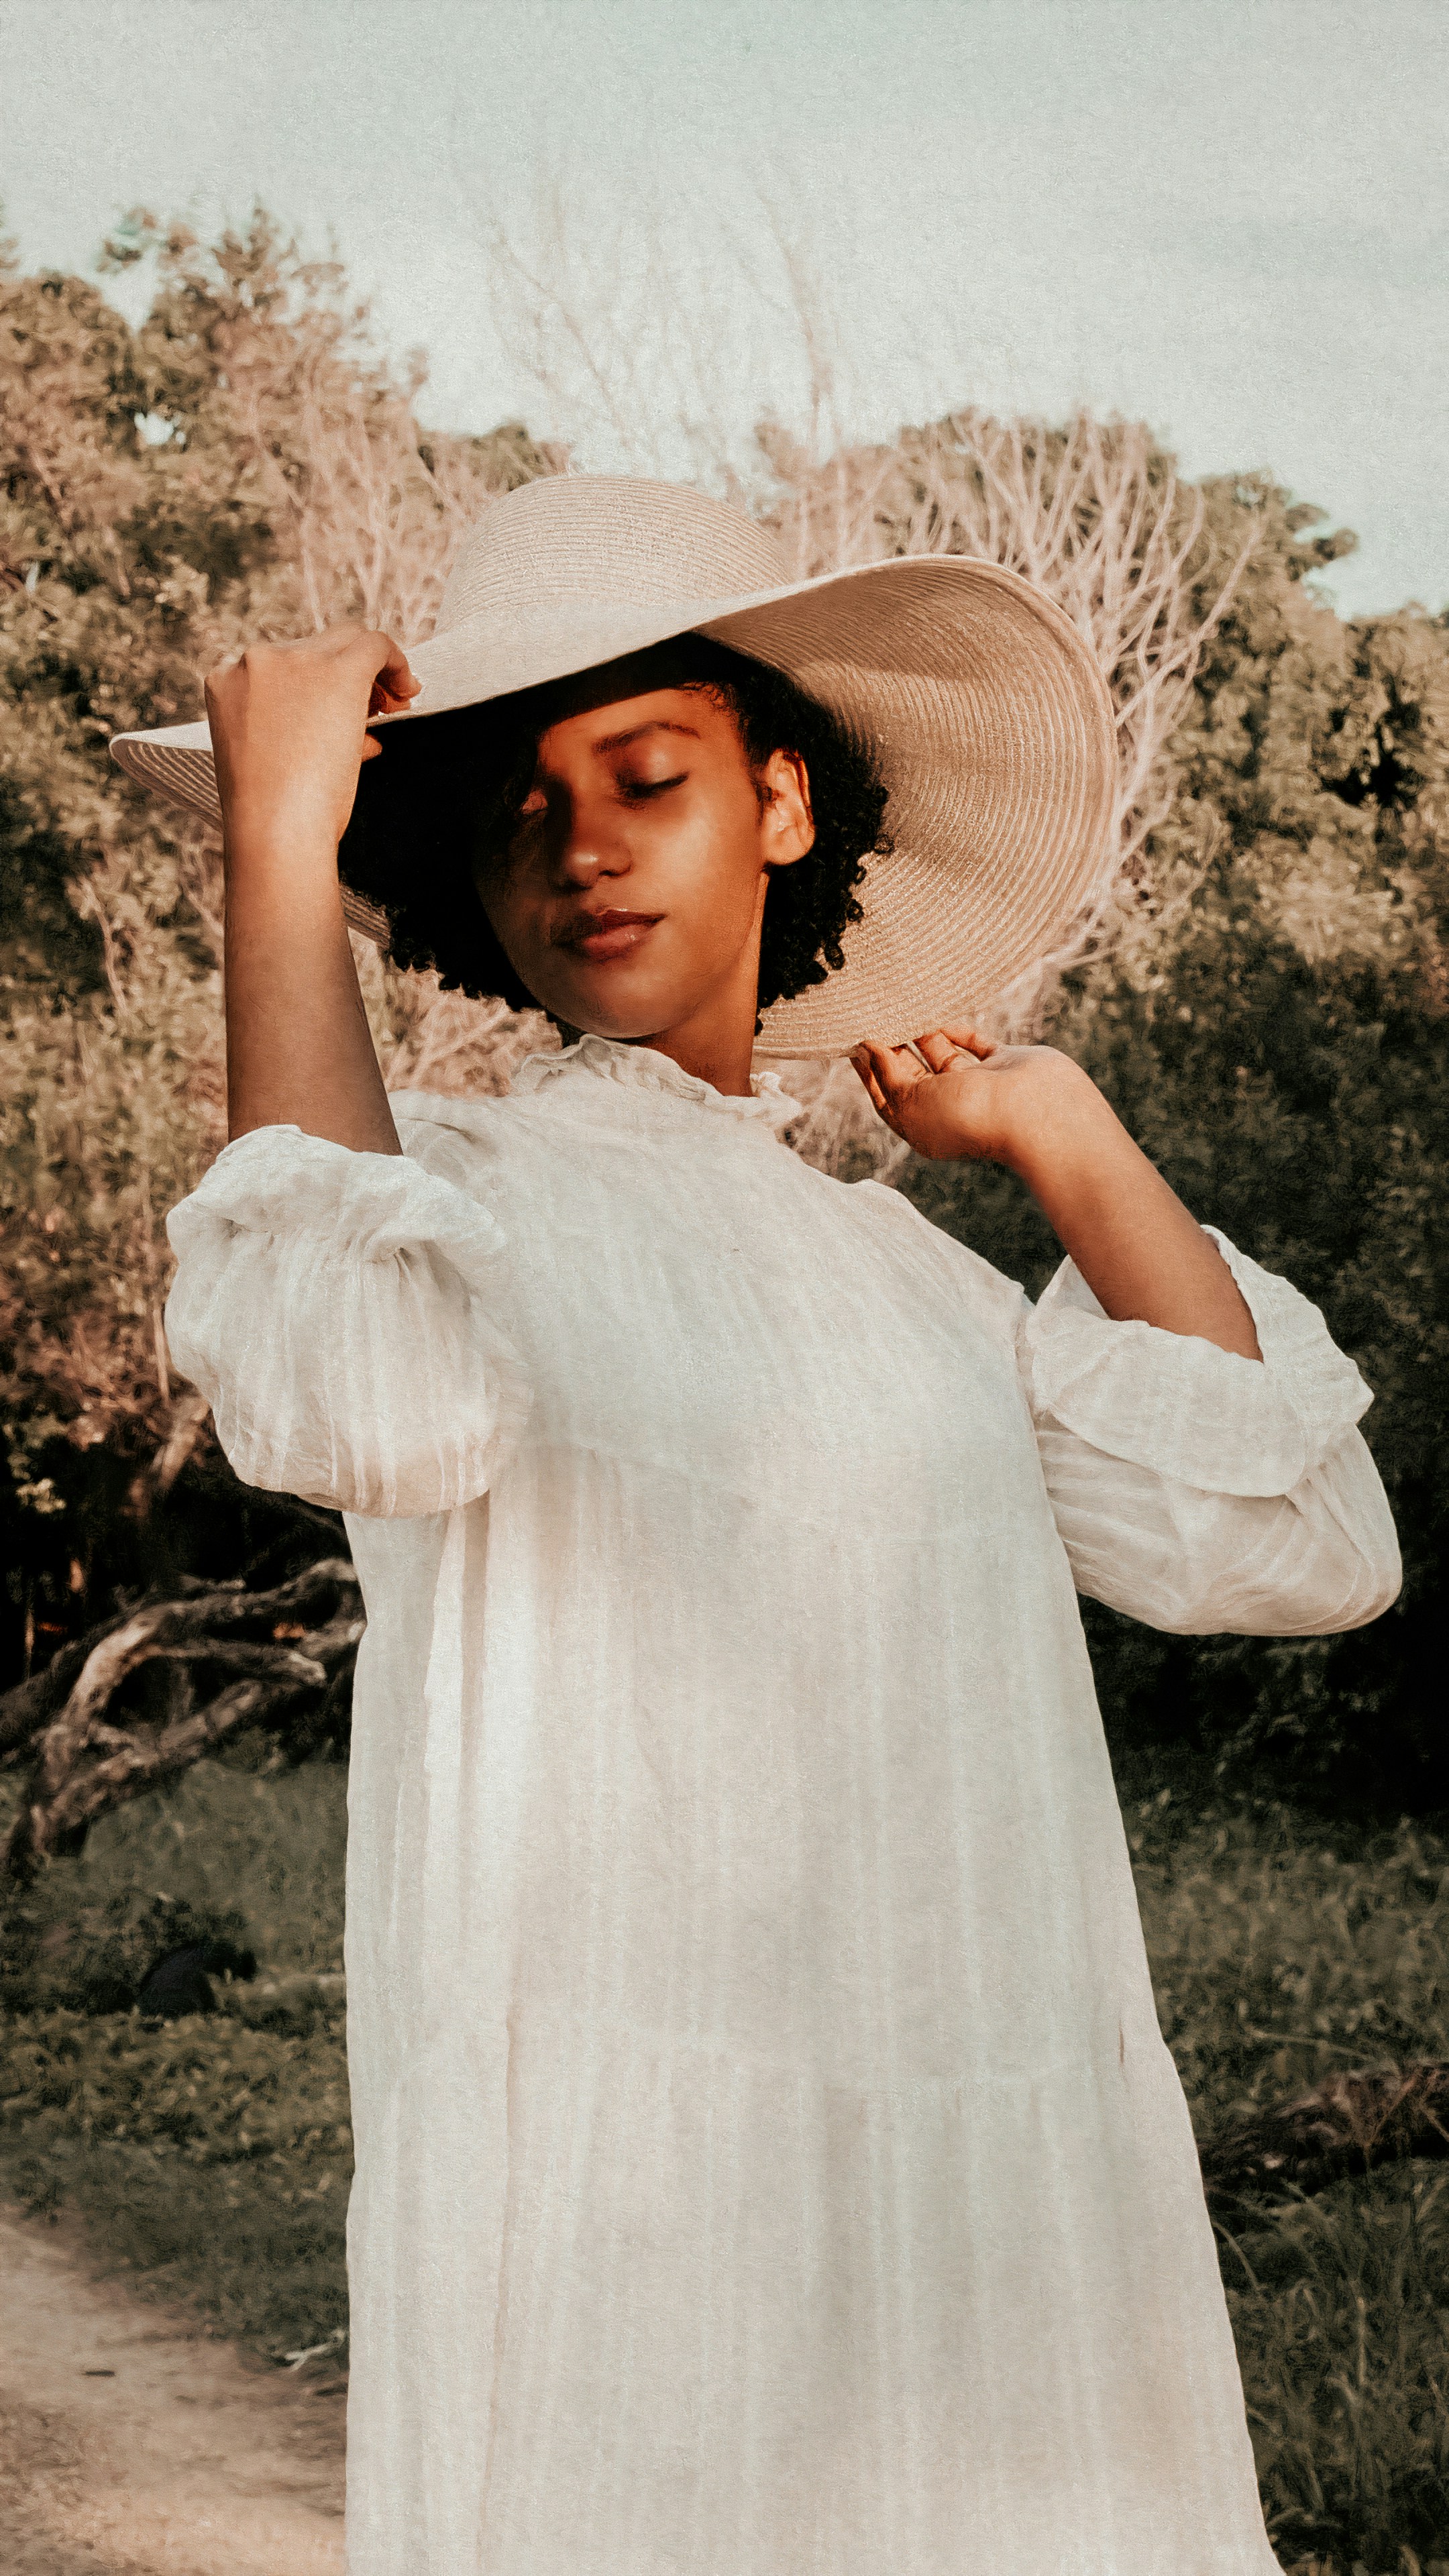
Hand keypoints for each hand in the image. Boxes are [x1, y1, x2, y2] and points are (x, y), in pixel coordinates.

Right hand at [204, 627, 420, 857]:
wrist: (274, 831)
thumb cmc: (271, 817)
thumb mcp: (273, 763)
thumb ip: (302, 733)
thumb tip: (362, 734)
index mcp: (227, 681)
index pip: (283, 666)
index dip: (320, 682)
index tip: (345, 708)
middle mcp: (254, 661)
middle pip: (317, 647)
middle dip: (350, 673)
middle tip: (382, 708)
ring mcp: (292, 660)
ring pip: (347, 642)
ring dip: (373, 673)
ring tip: (395, 707)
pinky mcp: (335, 670)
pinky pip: (375, 645)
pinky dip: (396, 662)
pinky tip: (409, 688)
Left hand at [850, 1027, 1100, 1171]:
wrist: (1037, 1114)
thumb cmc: (971, 1117)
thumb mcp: (912, 1101)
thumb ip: (888, 1074)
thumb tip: (867, 1047)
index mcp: (925, 1126)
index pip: (888, 1095)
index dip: (869, 1069)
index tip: (850, 1039)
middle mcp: (951, 1106)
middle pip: (912, 1072)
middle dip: (892, 1046)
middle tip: (871, 1012)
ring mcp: (979, 1085)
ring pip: (942, 1053)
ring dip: (922, 1032)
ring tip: (898, 1003)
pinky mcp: (1003, 1063)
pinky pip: (974, 1042)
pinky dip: (957, 1028)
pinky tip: (936, 1009)